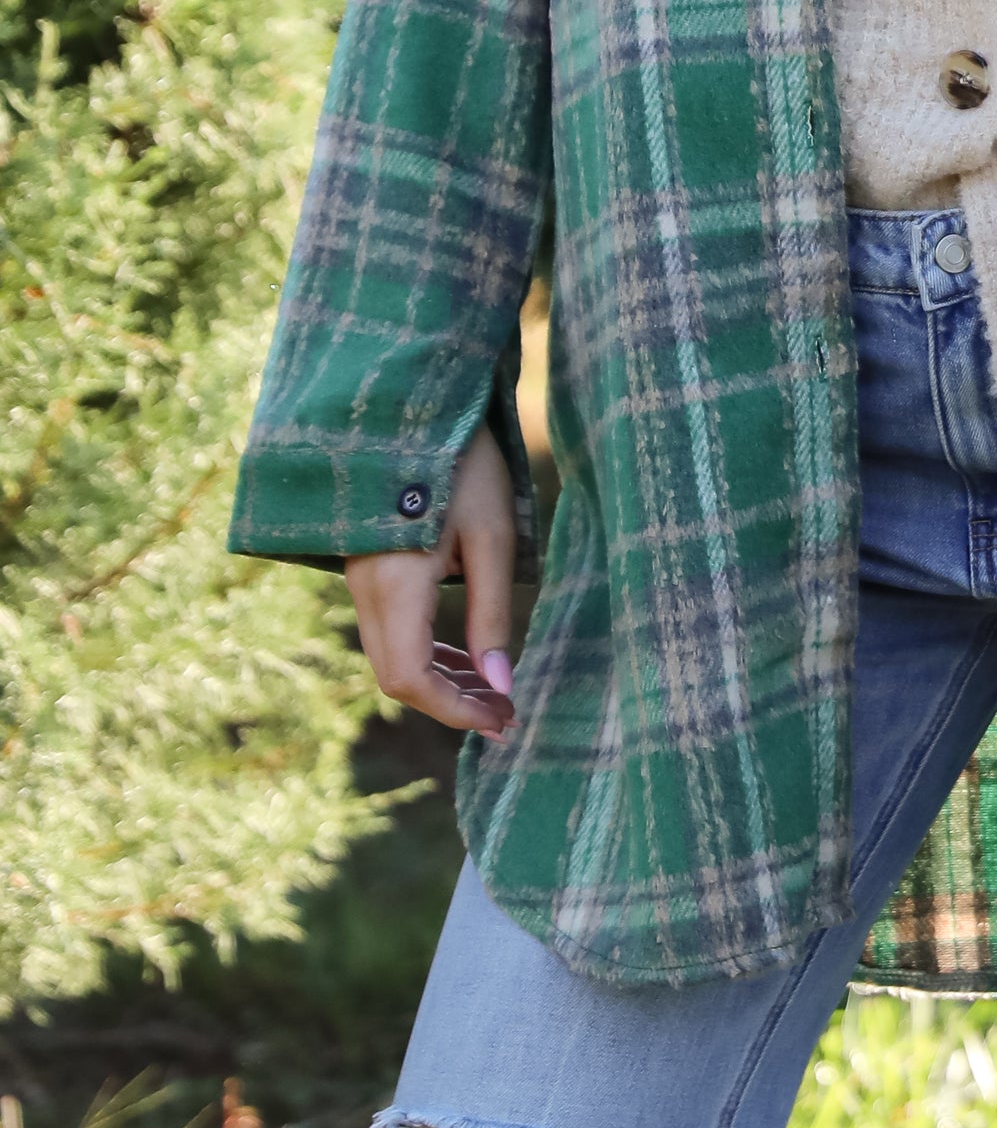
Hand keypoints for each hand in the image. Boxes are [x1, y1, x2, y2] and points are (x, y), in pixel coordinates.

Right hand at [346, 425, 518, 740]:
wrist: (411, 406)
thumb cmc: (463, 464)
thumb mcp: (492, 539)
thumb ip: (493, 615)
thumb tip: (501, 686)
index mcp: (393, 586)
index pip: (411, 679)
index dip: (455, 711)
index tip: (503, 721)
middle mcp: (364, 590)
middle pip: (397, 676)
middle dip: (451, 704)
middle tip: (507, 716)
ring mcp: (359, 580)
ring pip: (392, 656)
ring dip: (441, 680)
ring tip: (497, 693)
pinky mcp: (366, 568)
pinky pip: (390, 630)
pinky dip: (427, 652)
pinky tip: (468, 655)